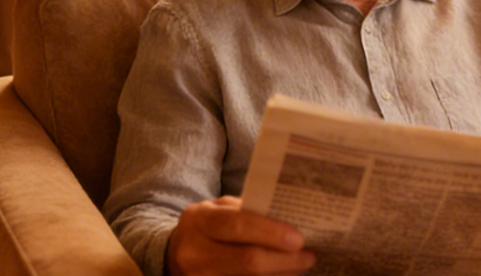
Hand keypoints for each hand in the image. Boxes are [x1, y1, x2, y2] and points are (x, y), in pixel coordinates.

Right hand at [167, 196, 316, 275]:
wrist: (172, 255)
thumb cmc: (206, 229)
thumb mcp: (218, 211)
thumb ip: (247, 212)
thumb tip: (291, 221)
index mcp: (199, 221)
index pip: (238, 225)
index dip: (271, 233)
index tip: (299, 239)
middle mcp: (195, 252)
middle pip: (247, 261)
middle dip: (284, 261)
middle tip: (308, 257)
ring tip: (300, 268)